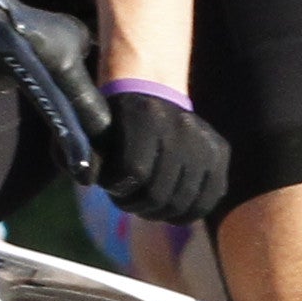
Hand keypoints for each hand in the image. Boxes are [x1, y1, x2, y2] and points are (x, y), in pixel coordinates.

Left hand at [91, 83, 229, 225]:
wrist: (149, 88)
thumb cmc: (113, 117)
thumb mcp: (90, 130)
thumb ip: (82, 155)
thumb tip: (87, 179)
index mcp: (145, 114)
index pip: (134, 172)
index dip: (117, 187)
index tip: (110, 183)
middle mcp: (180, 125)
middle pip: (158, 194)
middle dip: (135, 205)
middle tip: (127, 199)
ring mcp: (204, 139)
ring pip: (182, 203)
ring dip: (158, 212)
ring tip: (145, 201)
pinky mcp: (219, 151)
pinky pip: (208, 200)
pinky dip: (187, 212)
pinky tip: (170, 207)